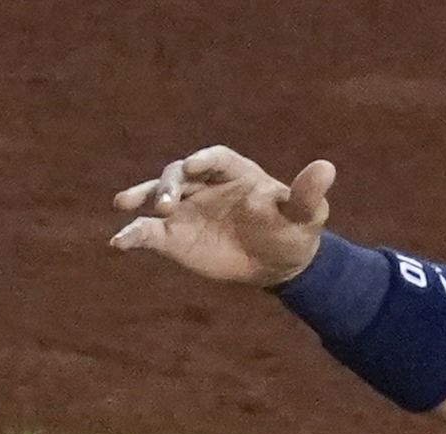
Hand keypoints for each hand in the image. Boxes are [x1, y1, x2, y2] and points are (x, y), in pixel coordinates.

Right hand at [110, 145, 335, 286]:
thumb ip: (307, 194)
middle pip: (178, 175)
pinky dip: (132, 235)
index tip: (194, 168)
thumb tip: (327, 168)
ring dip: (142, 197)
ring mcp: (185, 208)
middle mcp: (203, 185)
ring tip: (125, 205)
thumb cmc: (292, 230)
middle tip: (166, 202)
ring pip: (156, 196)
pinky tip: (118, 243)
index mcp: (234, 172)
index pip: (215, 159)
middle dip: (169, 184)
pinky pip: (147, 232)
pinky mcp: (173, 236)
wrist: (277, 262)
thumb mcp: (304, 214)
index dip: (204, 161)